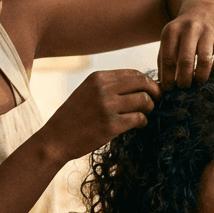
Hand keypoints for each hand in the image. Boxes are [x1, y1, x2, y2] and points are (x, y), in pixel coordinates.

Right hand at [40, 70, 160, 161]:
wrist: (56, 139)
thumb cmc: (72, 117)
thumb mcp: (86, 92)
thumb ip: (108, 86)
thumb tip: (138, 84)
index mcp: (98, 77)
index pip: (133, 73)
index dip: (147, 81)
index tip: (152, 90)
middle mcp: (103, 89)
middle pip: (142, 84)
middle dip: (155, 92)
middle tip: (157, 101)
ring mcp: (107, 107)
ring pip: (144, 101)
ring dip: (149, 108)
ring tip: (144, 114)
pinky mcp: (111, 125)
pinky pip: (138, 119)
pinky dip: (142, 122)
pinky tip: (138, 125)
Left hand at [158, 3, 213, 88]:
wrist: (204, 9)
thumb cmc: (183, 33)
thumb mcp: (169, 40)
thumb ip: (164, 60)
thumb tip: (162, 86)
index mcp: (172, 31)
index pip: (168, 59)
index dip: (168, 78)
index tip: (169, 89)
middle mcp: (190, 28)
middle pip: (185, 61)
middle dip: (184, 80)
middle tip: (184, 87)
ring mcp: (208, 31)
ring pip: (205, 61)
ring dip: (200, 77)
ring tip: (197, 82)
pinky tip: (211, 73)